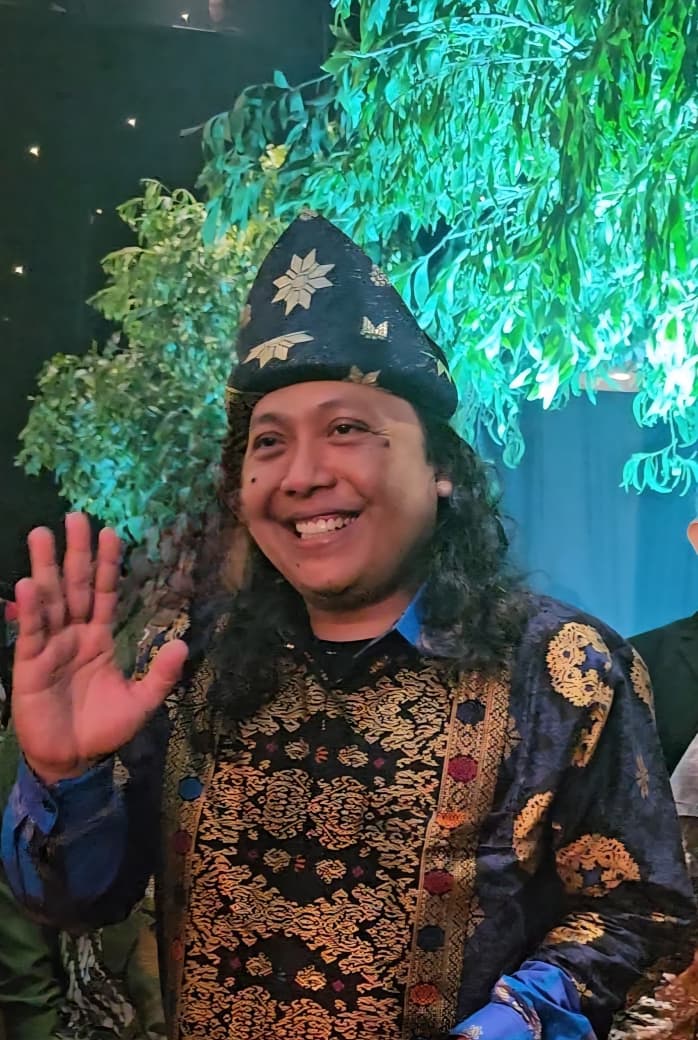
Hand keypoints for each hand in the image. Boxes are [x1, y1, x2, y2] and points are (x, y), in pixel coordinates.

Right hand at [12, 513, 187, 784]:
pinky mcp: (28, 664)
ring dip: (45, 567)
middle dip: (75, 552)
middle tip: (75, 516)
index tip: (110, 532)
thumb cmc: (104, 729)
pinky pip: (30, 632)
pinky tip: (28, 584)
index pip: (103, 592)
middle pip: (74, 585)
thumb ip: (161, 675)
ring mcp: (49, 646)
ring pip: (49, 599)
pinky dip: (29, 609)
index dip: (106, 564)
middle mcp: (74, 634)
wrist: (72, 761)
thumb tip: (184, 644)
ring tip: (42, 534)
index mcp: (100, 638)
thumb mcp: (141, 702)